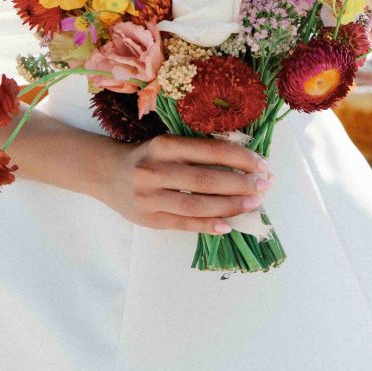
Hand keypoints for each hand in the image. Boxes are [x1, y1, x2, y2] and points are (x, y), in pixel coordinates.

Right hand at [100, 134, 273, 235]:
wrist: (107, 173)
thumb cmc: (146, 156)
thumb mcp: (167, 145)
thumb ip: (196, 153)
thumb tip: (242, 164)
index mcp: (164, 145)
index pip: (209, 151)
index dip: (239, 158)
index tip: (262, 164)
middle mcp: (156, 170)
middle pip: (206, 179)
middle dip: (240, 183)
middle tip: (264, 186)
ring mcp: (151, 197)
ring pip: (197, 204)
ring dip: (229, 206)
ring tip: (253, 204)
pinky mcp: (150, 219)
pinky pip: (184, 223)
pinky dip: (208, 225)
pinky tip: (228, 225)